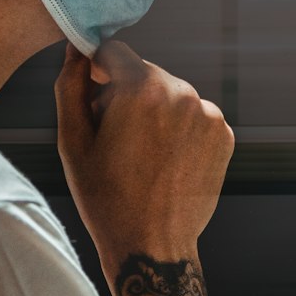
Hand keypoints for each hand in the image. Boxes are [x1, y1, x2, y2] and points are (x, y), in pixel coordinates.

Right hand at [53, 40, 233, 278]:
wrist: (151, 246)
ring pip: (169, 93)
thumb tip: (74, 50)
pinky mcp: (224, 135)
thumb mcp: (73, 141)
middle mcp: (182, 93)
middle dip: (123, 93)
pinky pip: (192, 115)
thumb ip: (70, 86)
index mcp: (142, 89)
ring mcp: (209, 114)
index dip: (95, 71)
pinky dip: (177, 128)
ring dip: (152, 110)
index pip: (113, 52)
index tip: (90, 99)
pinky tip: (163, 160)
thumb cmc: (105, 197)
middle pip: (142, 73)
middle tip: (111, 137)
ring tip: (138, 154)